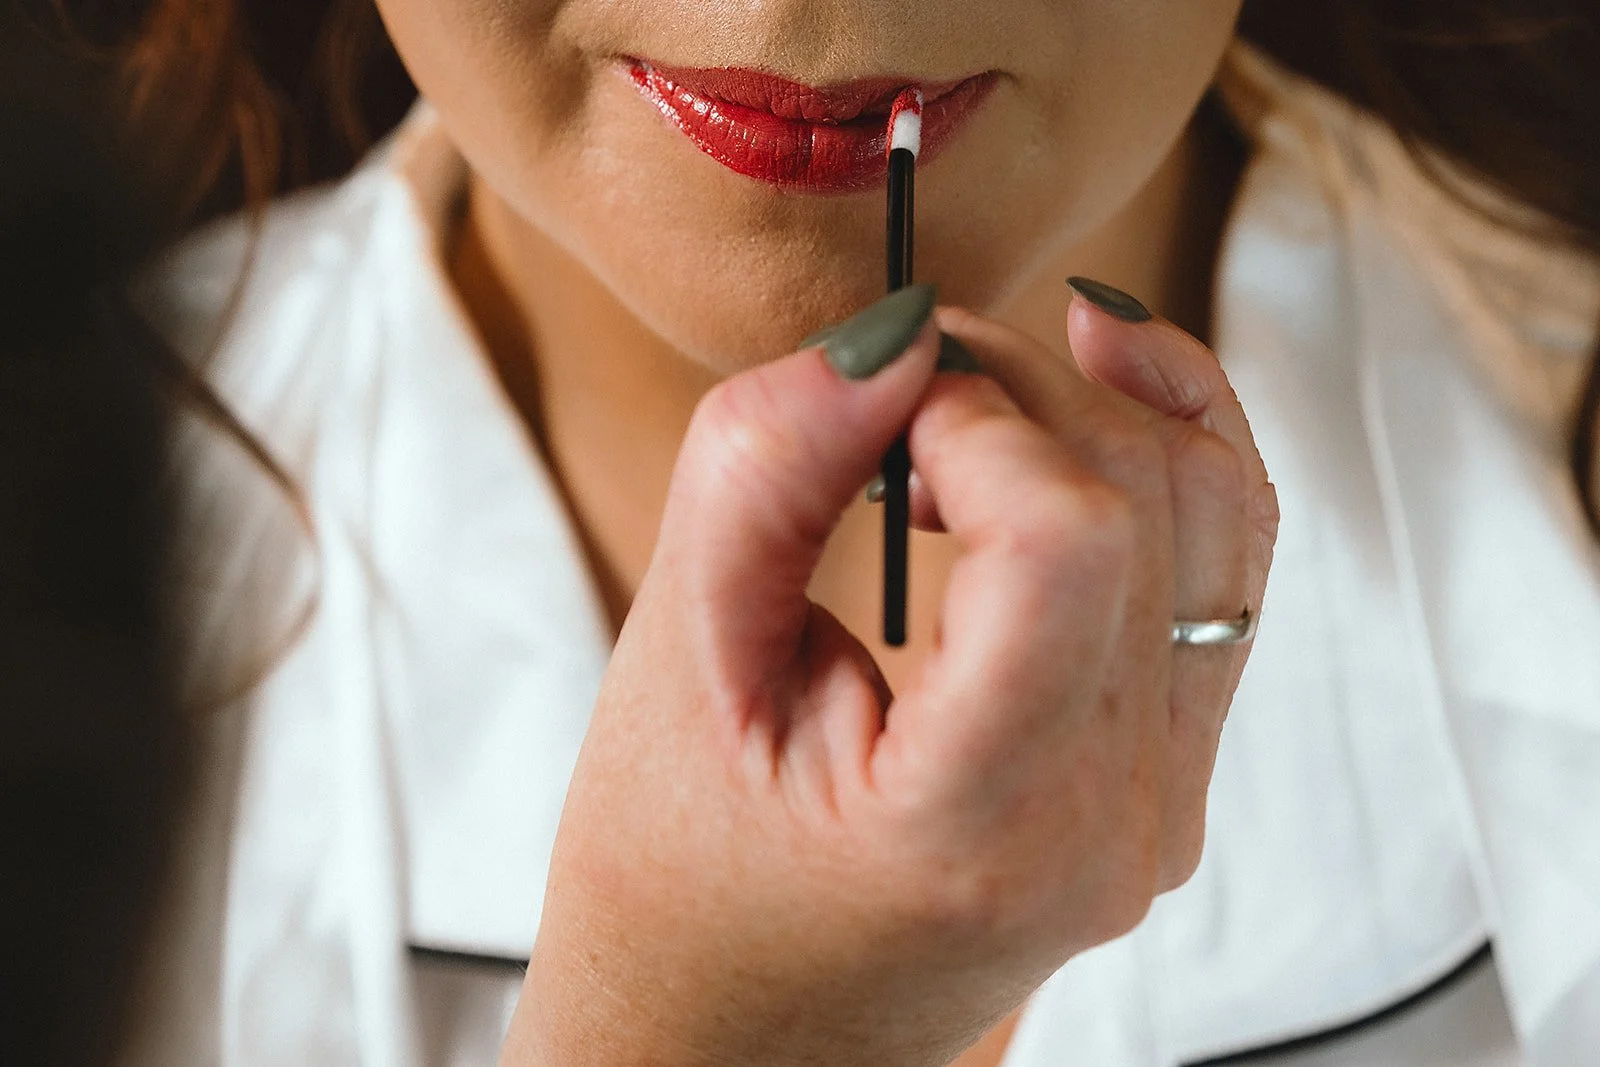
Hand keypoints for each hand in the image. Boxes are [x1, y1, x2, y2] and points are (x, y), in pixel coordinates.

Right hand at [500, 281, 1277, 1066]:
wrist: (739, 1031)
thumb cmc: (677, 881)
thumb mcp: (677, 669)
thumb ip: (761, 476)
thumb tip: (887, 333)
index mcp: (984, 822)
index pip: (1066, 540)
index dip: (978, 416)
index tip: (877, 396)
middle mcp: (1117, 822)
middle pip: (1145, 501)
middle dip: (1021, 386)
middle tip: (896, 375)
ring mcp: (1163, 805)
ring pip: (1216, 517)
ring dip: (1093, 410)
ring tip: (961, 404)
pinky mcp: (1167, 775)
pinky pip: (1218, 575)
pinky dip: (1158, 459)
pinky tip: (1091, 390)